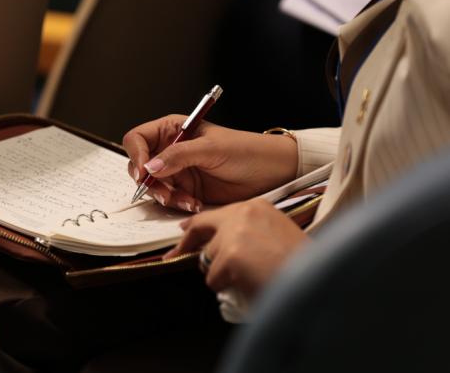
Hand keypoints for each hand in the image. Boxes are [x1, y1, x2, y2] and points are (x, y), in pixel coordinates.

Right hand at [122, 115, 296, 210]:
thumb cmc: (247, 151)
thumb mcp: (211, 149)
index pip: (138, 139)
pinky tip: (194, 203)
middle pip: (140, 166)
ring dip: (165, 196)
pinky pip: (169, 200)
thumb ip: (179, 156)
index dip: (136, 155)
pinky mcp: (186, 190)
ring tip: (187, 200)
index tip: (144, 172)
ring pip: (152, 186)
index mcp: (174, 129)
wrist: (272, 173)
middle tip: (165, 192)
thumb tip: (150, 166)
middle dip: (149, 182)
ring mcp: (178, 171)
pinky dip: (177, 204)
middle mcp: (171, 149)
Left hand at [164, 198, 309, 296]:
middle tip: (176, 254)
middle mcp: (243, 214)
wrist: (317, 283)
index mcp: (256, 206)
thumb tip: (219, 247)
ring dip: (221, 273)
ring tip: (248, 277)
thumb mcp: (275, 234)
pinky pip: (212, 278)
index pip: (216, 213)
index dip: (198, 225)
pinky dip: (226, 287)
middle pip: (202, 228)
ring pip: (207, 258)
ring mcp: (234, 234)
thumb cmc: (300, 265)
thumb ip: (247, 232)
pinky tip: (247, 284)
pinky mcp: (230, 257)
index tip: (184, 230)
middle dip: (187, 244)